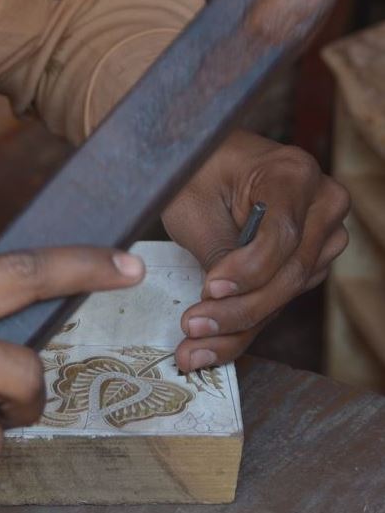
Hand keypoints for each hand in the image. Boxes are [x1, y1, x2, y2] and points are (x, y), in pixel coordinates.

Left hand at [162, 130, 348, 371]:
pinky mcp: (303, 264)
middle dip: (238, 309)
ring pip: (283, 296)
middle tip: (194, 328)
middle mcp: (322, 206)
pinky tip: (207, 349)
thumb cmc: (196, 171)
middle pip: (289, 273)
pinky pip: (276, 301)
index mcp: (295, 174)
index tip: (210, 288)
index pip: (282, 235)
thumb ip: (217, 249)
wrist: (203, 163)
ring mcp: (319, 238)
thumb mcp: (196, 204)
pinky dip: (240, 327)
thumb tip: (222, 303)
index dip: (248, 269)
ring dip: (236, 328)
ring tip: (192, 348)